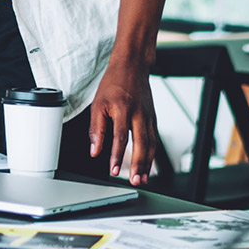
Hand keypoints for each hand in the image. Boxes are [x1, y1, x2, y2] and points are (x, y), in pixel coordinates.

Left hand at [87, 59, 158, 184]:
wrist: (132, 67)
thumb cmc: (113, 84)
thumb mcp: (98, 103)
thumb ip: (96, 128)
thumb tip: (95, 150)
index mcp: (122, 109)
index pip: (120, 137)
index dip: (117, 156)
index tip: (113, 170)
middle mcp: (139, 114)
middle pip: (141, 144)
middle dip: (138, 165)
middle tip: (134, 181)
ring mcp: (149, 116)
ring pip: (151, 144)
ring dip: (147, 164)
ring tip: (142, 179)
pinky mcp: (154, 118)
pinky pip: (154, 140)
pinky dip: (152, 155)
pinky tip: (148, 165)